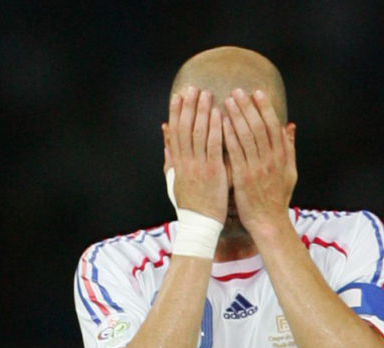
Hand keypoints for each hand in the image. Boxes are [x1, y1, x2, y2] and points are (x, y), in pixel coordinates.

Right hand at [162, 87, 227, 222]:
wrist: (200, 224)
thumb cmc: (191, 204)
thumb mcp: (174, 181)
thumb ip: (170, 160)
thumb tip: (165, 141)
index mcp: (177, 163)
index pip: (175, 132)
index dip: (176, 112)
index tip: (178, 95)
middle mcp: (185, 162)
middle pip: (184, 128)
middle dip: (188, 106)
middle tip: (193, 88)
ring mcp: (198, 166)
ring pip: (197, 133)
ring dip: (201, 112)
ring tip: (206, 94)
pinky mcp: (212, 172)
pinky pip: (213, 146)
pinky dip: (214, 129)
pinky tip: (218, 115)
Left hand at [222, 88, 296, 234]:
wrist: (268, 221)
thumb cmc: (277, 197)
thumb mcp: (290, 171)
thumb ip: (289, 148)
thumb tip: (290, 125)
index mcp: (281, 157)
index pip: (273, 126)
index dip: (265, 107)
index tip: (257, 92)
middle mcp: (270, 160)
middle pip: (259, 127)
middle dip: (248, 107)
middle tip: (237, 91)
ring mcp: (256, 168)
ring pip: (247, 136)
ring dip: (236, 117)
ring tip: (227, 101)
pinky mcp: (243, 178)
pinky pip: (235, 153)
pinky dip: (228, 136)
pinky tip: (220, 124)